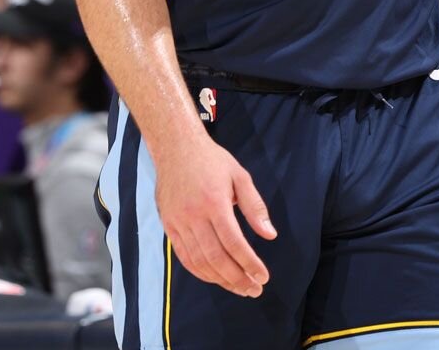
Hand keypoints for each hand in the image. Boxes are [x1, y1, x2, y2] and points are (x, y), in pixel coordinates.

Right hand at [154, 134, 275, 297]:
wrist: (176, 148)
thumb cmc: (212, 161)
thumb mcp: (240, 177)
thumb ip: (255, 208)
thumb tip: (270, 235)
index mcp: (214, 203)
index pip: (234, 243)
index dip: (249, 263)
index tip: (263, 277)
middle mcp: (194, 216)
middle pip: (216, 257)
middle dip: (237, 278)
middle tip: (254, 289)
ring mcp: (178, 223)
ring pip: (199, 261)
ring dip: (220, 279)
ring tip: (239, 288)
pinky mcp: (169, 226)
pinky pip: (184, 256)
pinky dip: (200, 272)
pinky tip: (215, 278)